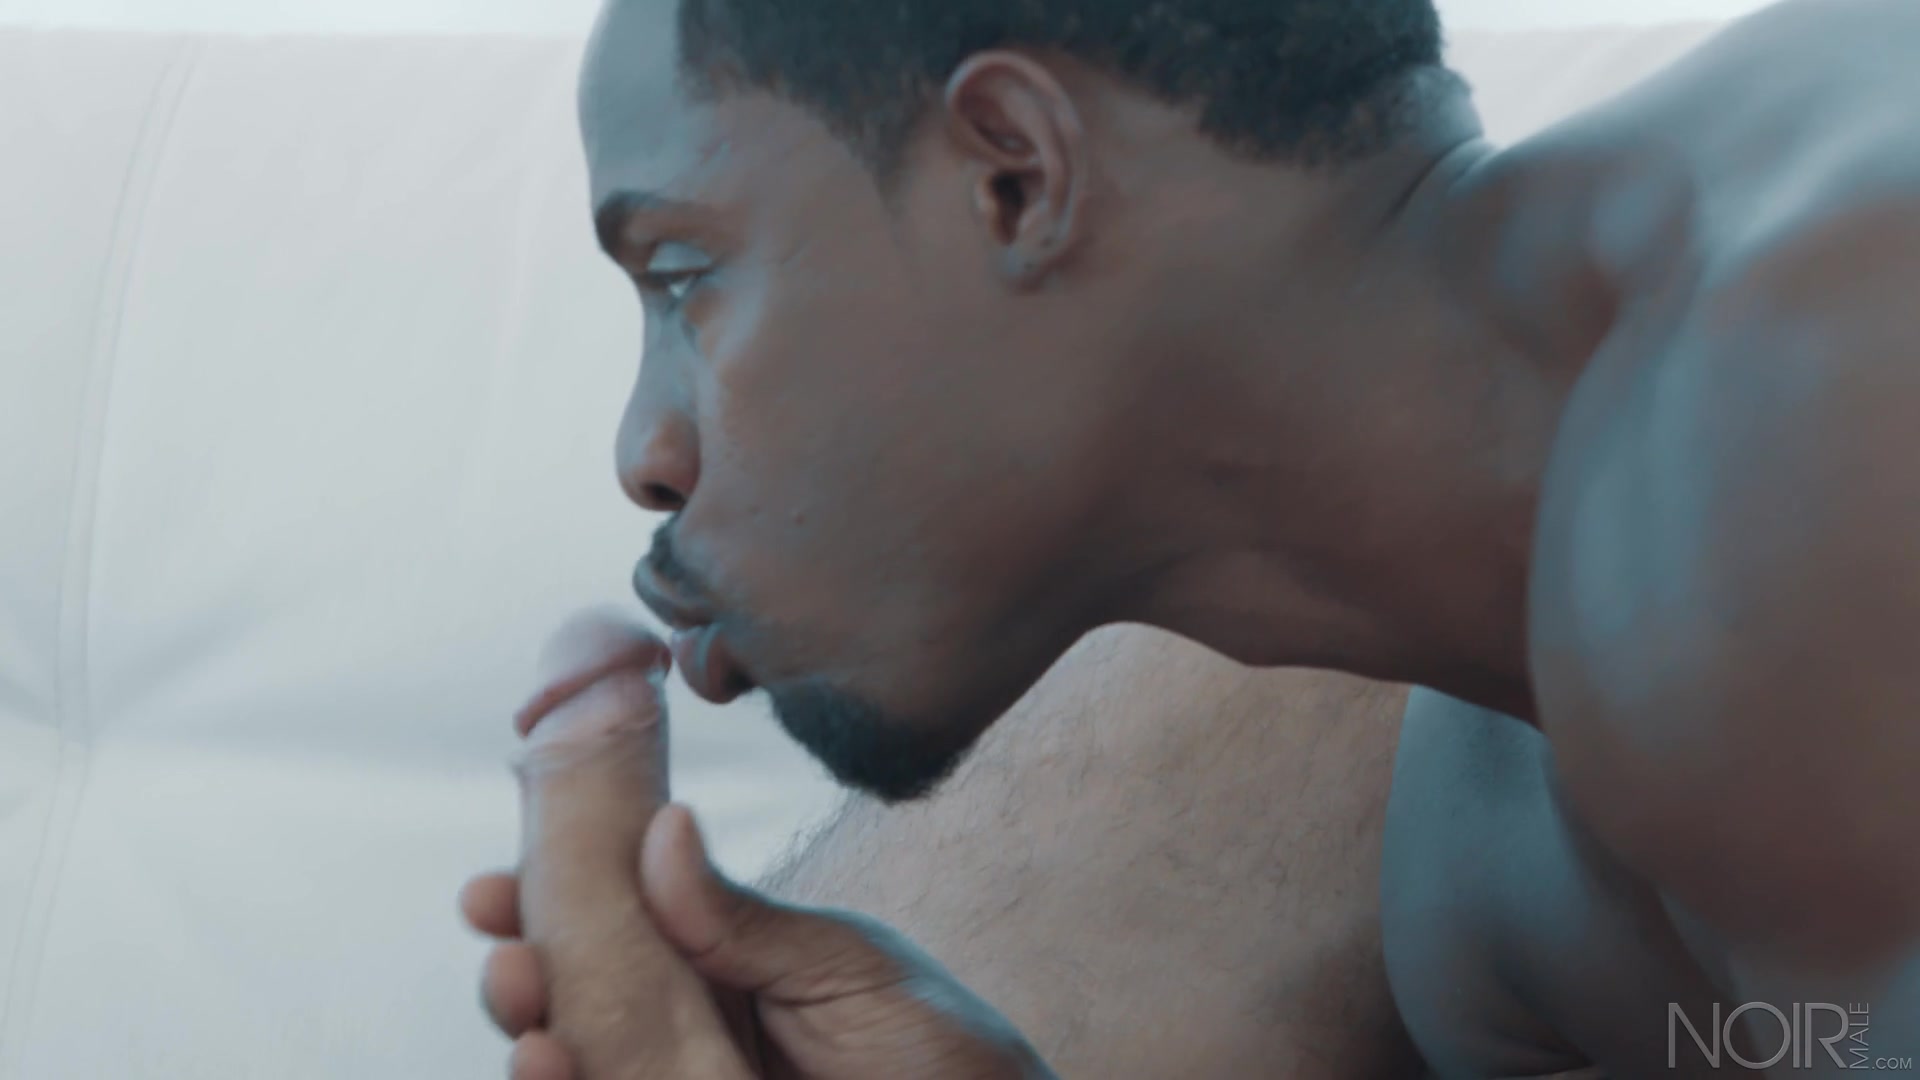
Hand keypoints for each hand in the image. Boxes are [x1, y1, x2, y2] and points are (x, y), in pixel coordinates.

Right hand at [461, 609, 1054, 1078]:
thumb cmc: (937, 1045)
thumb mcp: (845, 967)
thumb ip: (745, 918)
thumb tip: (662, 824)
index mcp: (712, 965)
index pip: (606, 928)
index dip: (540, 905)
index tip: (491, 892)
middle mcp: (682, 1031)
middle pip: (570, 1001)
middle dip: (522, 977)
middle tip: (511, 958)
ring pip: (578, 1066)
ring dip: (534, 1048)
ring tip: (530, 1035)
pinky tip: (552, 1070)